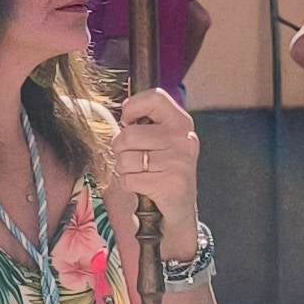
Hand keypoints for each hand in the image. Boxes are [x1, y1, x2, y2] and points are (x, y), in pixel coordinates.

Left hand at [107, 89, 200, 223]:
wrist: (180, 205)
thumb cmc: (162, 167)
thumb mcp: (160, 139)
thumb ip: (144, 122)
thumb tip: (124, 111)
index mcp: (181, 122)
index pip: (155, 97)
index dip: (132, 107)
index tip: (128, 122)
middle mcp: (183, 139)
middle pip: (128, 134)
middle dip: (120, 148)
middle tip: (132, 156)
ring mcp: (179, 162)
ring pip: (125, 159)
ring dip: (123, 168)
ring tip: (139, 172)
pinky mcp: (170, 184)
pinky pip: (128, 180)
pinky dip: (128, 184)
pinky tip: (142, 185)